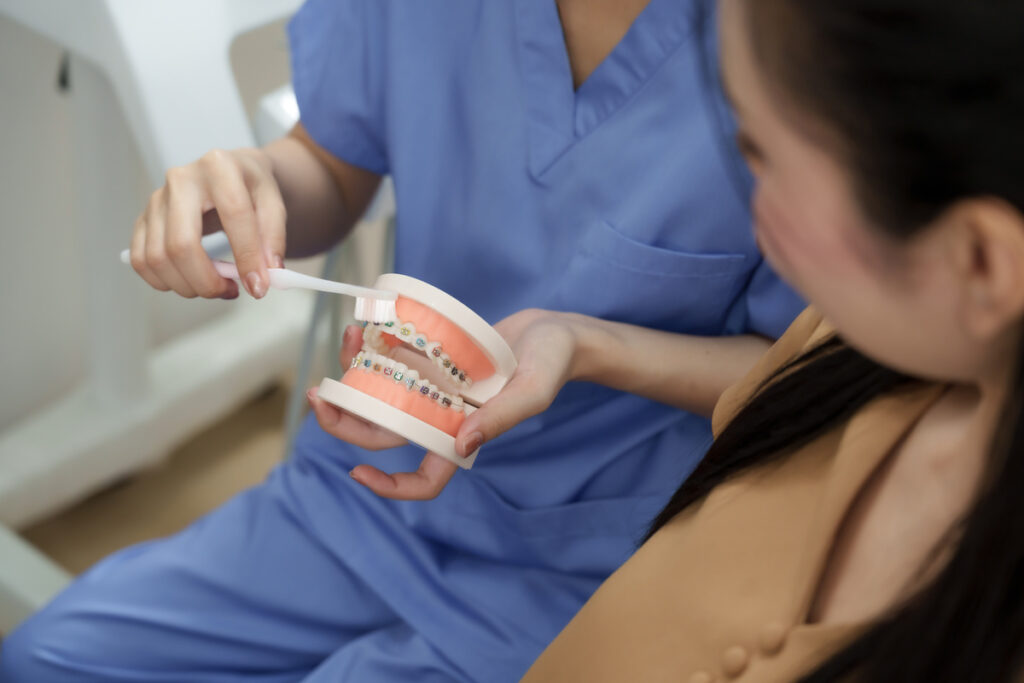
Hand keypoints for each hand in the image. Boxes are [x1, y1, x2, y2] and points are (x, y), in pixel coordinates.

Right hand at [128, 147, 286, 299]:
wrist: (229, 173)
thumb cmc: (250, 188)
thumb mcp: (274, 203)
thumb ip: (272, 239)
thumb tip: (265, 277)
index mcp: (219, 167)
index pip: (233, 215)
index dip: (247, 257)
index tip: (259, 287)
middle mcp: (181, 179)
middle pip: (182, 244)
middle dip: (207, 281)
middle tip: (230, 291)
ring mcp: (156, 199)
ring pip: (158, 258)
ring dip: (188, 286)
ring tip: (215, 286)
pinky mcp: (143, 218)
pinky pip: (141, 260)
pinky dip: (164, 282)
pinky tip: (190, 281)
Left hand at [307, 309, 578, 499]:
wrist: (556, 330)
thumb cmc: (552, 362)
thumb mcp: (534, 388)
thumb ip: (501, 417)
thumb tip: (461, 445)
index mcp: (467, 436)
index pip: (427, 479)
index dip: (391, 487)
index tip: (357, 472)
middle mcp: (443, 418)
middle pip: (385, 433)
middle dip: (346, 419)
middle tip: (318, 394)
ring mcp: (436, 390)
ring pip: (382, 394)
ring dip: (356, 373)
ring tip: (347, 339)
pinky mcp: (433, 362)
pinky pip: (395, 361)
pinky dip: (375, 346)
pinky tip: (365, 325)